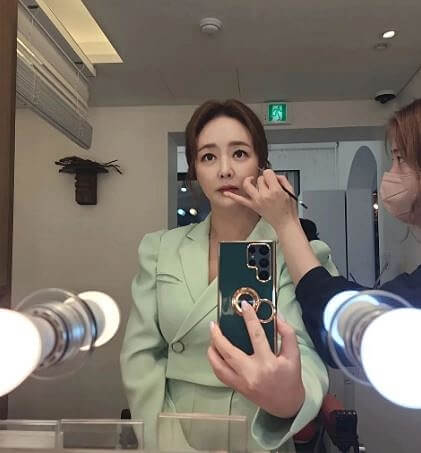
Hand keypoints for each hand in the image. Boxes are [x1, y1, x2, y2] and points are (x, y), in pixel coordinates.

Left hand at [208, 302, 304, 418]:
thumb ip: (287, 333)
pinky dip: (215, 362)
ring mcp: (243, 382)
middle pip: (229, 352)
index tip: (244, 305)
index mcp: (268, 363)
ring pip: (219, 366)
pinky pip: (220, 375)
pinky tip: (214, 352)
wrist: (287, 405)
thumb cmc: (291, 377)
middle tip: (214, 324)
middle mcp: (252, 373)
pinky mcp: (238, 388)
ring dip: (212, 350)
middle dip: (218, 336)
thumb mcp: (294, 354)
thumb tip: (275, 315)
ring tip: (212, 337)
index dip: (250, 318)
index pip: (256, 336)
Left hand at [222, 169, 298, 232]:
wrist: (285, 223)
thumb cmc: (288, 210)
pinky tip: (226, 192)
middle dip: (263, 179)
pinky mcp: (253, 206)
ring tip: (251, 180)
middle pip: (259, 178)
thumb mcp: (290, 191)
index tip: (272, 177)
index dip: (270, 174)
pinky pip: (240, 200)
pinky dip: (232, 196)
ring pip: (248, 185)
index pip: (268, 173)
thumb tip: (275, 175)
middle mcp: (264, 195)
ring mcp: (257, 201)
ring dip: (249, 181)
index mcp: (275, 190)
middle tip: (268, 184)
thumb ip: (282, 180)